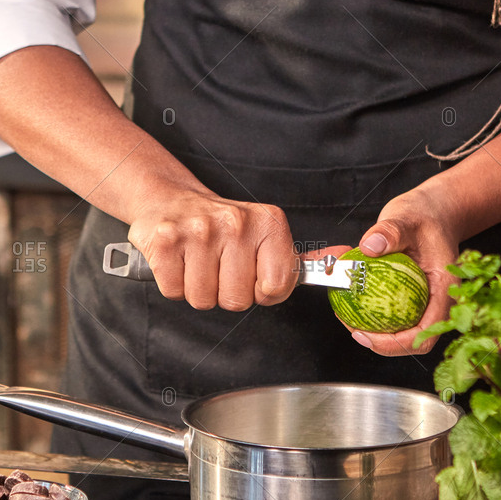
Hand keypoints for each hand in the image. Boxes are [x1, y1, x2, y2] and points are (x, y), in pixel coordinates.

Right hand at [128, 189, 297, 310]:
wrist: (170, 199)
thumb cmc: (221, 226)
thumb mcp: (264, 235)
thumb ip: (296, 259)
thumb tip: (336, 266)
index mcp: (267, 223)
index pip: (278, 285)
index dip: (263, 292)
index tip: (255, 278)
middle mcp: (235, 223)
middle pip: (237, 300)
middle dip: (227, 293)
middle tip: (220, 266)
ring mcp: (198, 232)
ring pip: (204, 300)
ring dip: (199, 289)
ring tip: (199, 262)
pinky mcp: (164, 242)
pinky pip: (174, 292)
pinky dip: (175, 284)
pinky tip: (180, 260)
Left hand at [345, 188, 459, 355]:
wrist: (435, 210)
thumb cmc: (425, 215)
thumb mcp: (407, 217)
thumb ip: (390, 232)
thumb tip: (369, 247)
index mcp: (445, 289)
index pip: (426, 332)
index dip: (396, 343)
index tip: (367, 336)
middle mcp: (438, 301)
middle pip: (414, 340)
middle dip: (383, 344)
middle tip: (353, 330)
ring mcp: (426, 302)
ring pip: (404, 331)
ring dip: (377, 333)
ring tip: (348, 320)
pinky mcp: (413, 297)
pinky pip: (395, 315)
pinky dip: (374, 316)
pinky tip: (351, 307)